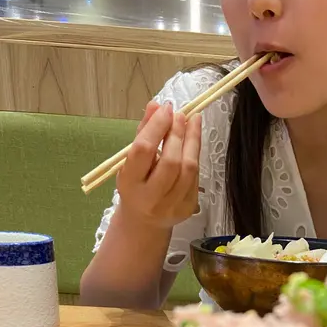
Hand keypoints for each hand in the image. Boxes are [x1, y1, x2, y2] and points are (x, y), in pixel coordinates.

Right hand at [116, 101, 202, 230]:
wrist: (144, 221)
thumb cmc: (135, 184)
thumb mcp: (130, 161)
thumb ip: (143, 133)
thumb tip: (156, 105)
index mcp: (130, 184)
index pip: (144, 151)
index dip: (157, 127)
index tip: (166, 109)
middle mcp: (150, 199)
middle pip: (170, 162)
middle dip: (177, 134)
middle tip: (180, 115)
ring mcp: (171, 206)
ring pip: (188, 170)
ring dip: (192, 141)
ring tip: (193, 121)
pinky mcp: (187, 208)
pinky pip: (196, 177)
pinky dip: (195, 156)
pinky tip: (193, 142)